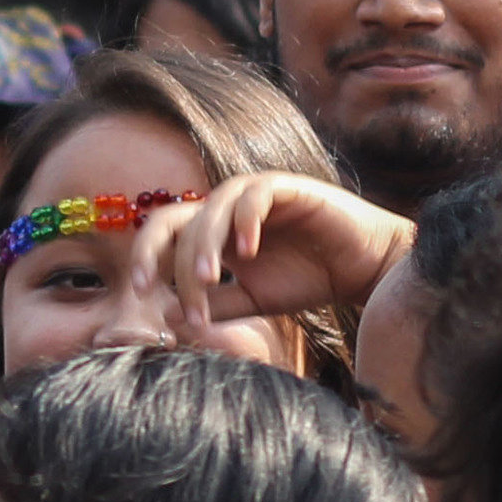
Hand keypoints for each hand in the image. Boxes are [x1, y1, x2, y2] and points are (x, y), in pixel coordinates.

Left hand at [153, 170, 415, 337]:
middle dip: (164, 252)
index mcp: (212, 233)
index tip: (139, 291)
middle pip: (175, 216)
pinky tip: (248, 250)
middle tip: (164, 286)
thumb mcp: (252, 301)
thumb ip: (214, 304)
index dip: (146, 257)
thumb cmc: (307, 279)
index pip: (165, 234)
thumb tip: (165, 314)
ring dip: (203, 244)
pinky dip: (245, 220)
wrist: (362, 268)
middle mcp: (225, 210)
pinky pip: (255, 195)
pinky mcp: (287, 187)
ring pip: (211, 208)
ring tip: (207, 277)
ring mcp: (254, 194)